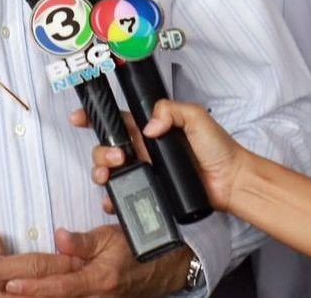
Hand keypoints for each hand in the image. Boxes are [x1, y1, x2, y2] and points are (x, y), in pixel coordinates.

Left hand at [3, 225, 189, 297]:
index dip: (33, 287)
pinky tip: (38, 293)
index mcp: (98, 280)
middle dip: (30, 297)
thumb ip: (82, 241)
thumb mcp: (110, 237)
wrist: (164, 268)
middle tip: (1, 293)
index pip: (58, 287)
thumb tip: (58, 237)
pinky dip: (55, 296)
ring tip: (14, 294)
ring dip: (40, 297)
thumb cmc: (138, 249)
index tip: (11, 285)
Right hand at [75, 99, 244, 211]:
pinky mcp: (152, 192)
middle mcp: (144, 150)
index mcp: (151, 129)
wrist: (232, 181)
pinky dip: (112, 199)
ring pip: (110, 172)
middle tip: (118, 157)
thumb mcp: (196, 117)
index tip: (78, 118)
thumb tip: (148, 127)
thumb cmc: (219, 148)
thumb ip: (170, 111)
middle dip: (101, 152)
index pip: (118, 120)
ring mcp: (146, 172)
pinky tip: (112, 200)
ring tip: (114, 174)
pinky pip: (125, 196)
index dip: (95, 118)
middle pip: (107, 148)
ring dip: (102, 172)